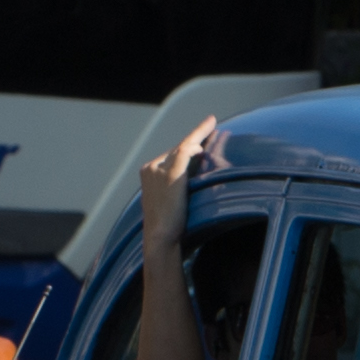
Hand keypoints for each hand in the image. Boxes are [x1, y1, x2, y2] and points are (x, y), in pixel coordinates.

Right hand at [135, 117, 214, 246]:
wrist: (160, 237)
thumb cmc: (167, 227)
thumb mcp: (168, 201)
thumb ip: (176, 186)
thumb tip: (193, 180)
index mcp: (148, 172)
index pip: (170, 154)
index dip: (187, 147)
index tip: (200, 140)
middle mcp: (152, 167)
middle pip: (177, 148)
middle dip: (195, 137)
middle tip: (210, 124)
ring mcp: (159, 168)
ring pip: (183, 146)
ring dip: (199, 133)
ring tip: (212, 123)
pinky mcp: (171, 173)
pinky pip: (186, 152)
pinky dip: (196, 146)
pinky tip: (205, 145)